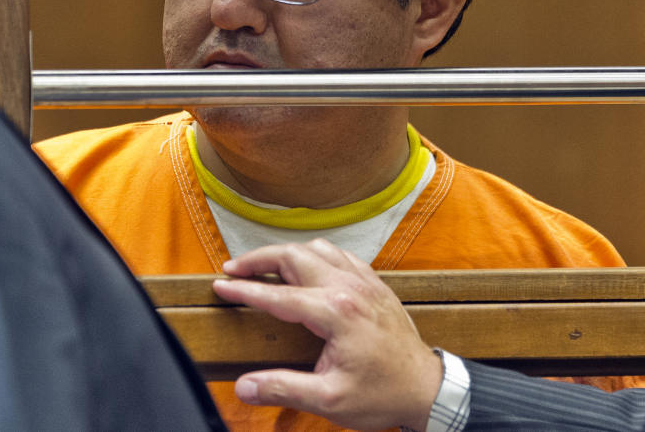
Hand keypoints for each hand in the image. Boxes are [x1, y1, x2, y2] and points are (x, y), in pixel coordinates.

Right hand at [212, 238, 441, 431]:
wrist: (426, 390)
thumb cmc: (383, 394)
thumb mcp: (329, 399)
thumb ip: (282, 388)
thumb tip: (244, 386)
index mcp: (335, 312)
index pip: (277, 294)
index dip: (244, 289)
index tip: (221, 286)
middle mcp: (349, 288)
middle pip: (293, 255)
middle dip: (259, 258)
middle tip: (234, 268)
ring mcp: (364, 282)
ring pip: (316, 248)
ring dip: (286, 252)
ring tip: (265, 265)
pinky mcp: (374, 283)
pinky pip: (339, 254)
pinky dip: (315, 254)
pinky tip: (307, 267)